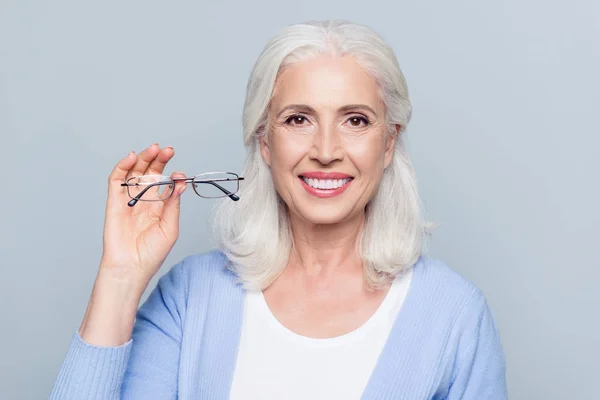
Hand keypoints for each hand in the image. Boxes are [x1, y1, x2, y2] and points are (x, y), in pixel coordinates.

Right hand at [99, 143, 186, 287]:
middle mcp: (145, 200)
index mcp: (160, 207)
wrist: (130, 268)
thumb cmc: (152, 253)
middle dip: (160, 160)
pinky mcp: (114, 202)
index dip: (174, 175)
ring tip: (154, 149)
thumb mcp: (170, 228)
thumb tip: (180, 183)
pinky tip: (132, 157)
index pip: (166, 183)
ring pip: (135, 172)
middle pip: (151, 173)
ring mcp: (129, 200)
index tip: (180, 174)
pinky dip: (122, 166)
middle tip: (168, 150)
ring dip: (144, 158)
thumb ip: (173, 204)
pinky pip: (116, 180)